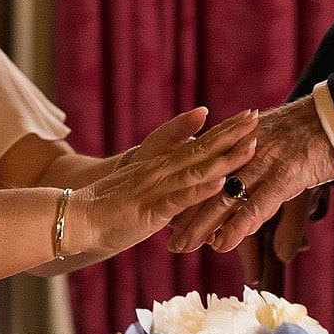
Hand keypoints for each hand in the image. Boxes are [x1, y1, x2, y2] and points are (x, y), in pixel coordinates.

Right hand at [62, 110, 258, 261]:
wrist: (76, 218)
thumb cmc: (110, 208)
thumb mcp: (144, 189)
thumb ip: (169, 182)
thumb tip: (196, 178)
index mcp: (161, 166)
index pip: (199, 143)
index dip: (225, 130)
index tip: (250, 115)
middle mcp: (160, 171)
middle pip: (202, 149)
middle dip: (232, 133)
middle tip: (257, 115)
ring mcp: (155, 188)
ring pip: (196, 171)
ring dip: (225, 158)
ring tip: (251, 146)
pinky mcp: (149, 210)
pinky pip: (178, 199)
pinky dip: (200, 191)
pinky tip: (219, 184)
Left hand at [167, 98, 333, 253]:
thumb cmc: (318, 140)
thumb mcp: (289, 164)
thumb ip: (280, 208)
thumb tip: (278, 249)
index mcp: (243, 146)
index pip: (208, 175)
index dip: (190, 198)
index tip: (172, 219)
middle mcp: (246, 153)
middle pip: (208, 189)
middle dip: (186, 217)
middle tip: (170, 242)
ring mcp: (263, 164)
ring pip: (223, 198)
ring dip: (200, 226)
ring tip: (182, 247)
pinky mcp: (284, 175)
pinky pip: (255, 205)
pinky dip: (237, 226)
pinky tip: (221, 244)